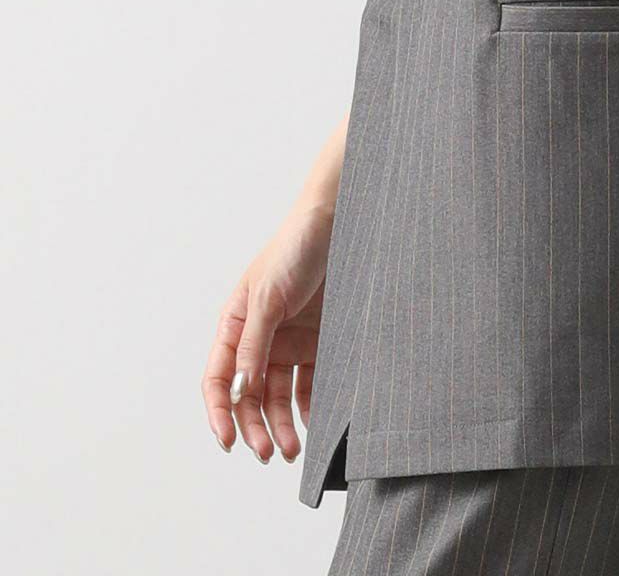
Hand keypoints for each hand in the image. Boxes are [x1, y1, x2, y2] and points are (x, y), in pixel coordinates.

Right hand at [202, 204, 335, 462]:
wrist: (341, 222)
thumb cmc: (295, 248)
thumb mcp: (268, 296)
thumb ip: (254, 343)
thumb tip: (240, 389)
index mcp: (236, 325)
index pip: (219, 378)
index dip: (219, 412)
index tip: (229, 442)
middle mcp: (260, 338)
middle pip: (250, 394)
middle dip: (255, 426)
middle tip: (268, 453)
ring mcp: (289, 341)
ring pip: (279, 395)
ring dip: (282, 424)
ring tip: (292, 450)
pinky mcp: (319, 341)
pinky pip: (310, 382)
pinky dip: (310, 405)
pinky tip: (315, 423)